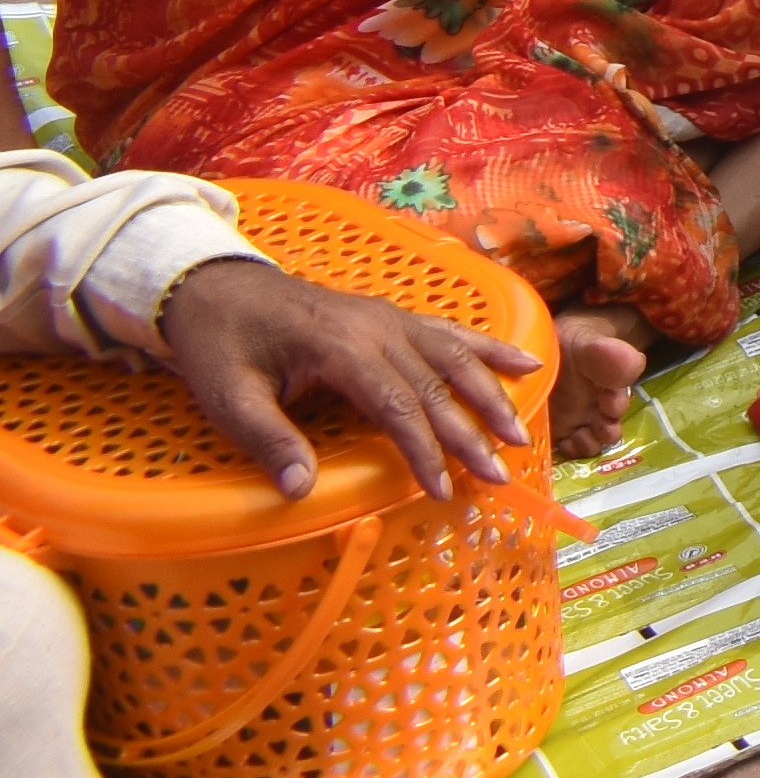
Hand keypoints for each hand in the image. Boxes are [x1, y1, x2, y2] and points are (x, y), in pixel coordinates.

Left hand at [156, 258, 535, 500]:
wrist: (216, 287)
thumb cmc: (220, 346)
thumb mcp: (227, 398)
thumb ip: (267, 440)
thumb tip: (299, 491)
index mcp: (340, 349)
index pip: (396, 405)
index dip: (424, 449)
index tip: (442, 488)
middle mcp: (377, 329)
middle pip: (437, 385)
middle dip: (472, 432)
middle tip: (500, 474)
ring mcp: (390, 318)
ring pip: (454, 357)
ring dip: (492, 395)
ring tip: (519, 432)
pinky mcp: (393, 316)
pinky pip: (451, 331)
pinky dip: (490, 347)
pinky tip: (526, 361)